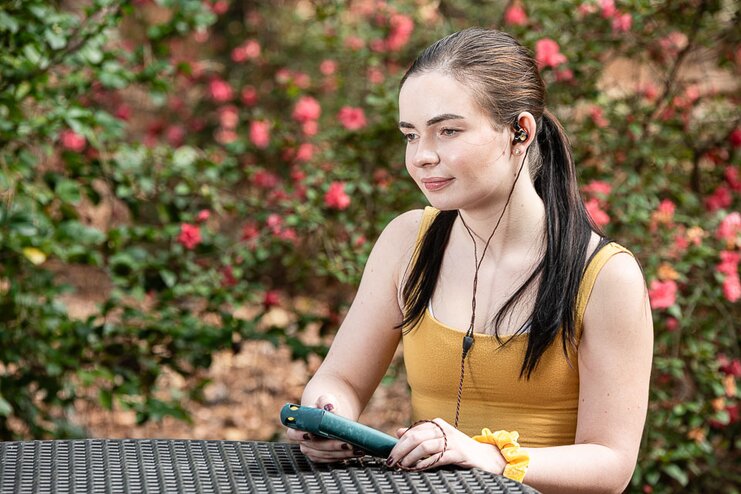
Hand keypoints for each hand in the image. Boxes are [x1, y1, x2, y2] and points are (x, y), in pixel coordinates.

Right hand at [284, 394, 363, 462]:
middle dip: (331, 446)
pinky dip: (345, 456)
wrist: (334, 411)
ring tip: (357, 447)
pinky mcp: (324, 456)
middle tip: (346, 443)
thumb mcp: (325, 399)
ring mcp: (313, 451)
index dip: (300, 435)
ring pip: (325, 455)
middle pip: (314, 447)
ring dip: (341, 453)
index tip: (311, 434)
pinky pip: (333, 459)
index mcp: (298, 427)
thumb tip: (330, 408)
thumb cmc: (326, 405)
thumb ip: (325, 401)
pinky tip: (357, 451)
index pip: (293, 433)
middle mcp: (303, 441)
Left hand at [387, 418, 505, 472]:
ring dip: (410, 457)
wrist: (487, 457)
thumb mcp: (439, 440)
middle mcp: (444, 429)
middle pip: (415, 437)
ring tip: (402, 466)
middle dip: (400, 450)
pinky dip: (425, 463)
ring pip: (424, 446)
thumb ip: (420, 435)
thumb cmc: (460, 449)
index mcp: (437, 425)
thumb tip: (399, 431)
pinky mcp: (458, 453)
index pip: (412, 431)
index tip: (391, 455)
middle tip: (392, 461)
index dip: (399, 443)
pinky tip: (418, 468)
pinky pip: (437, 457)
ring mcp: (452, 441)